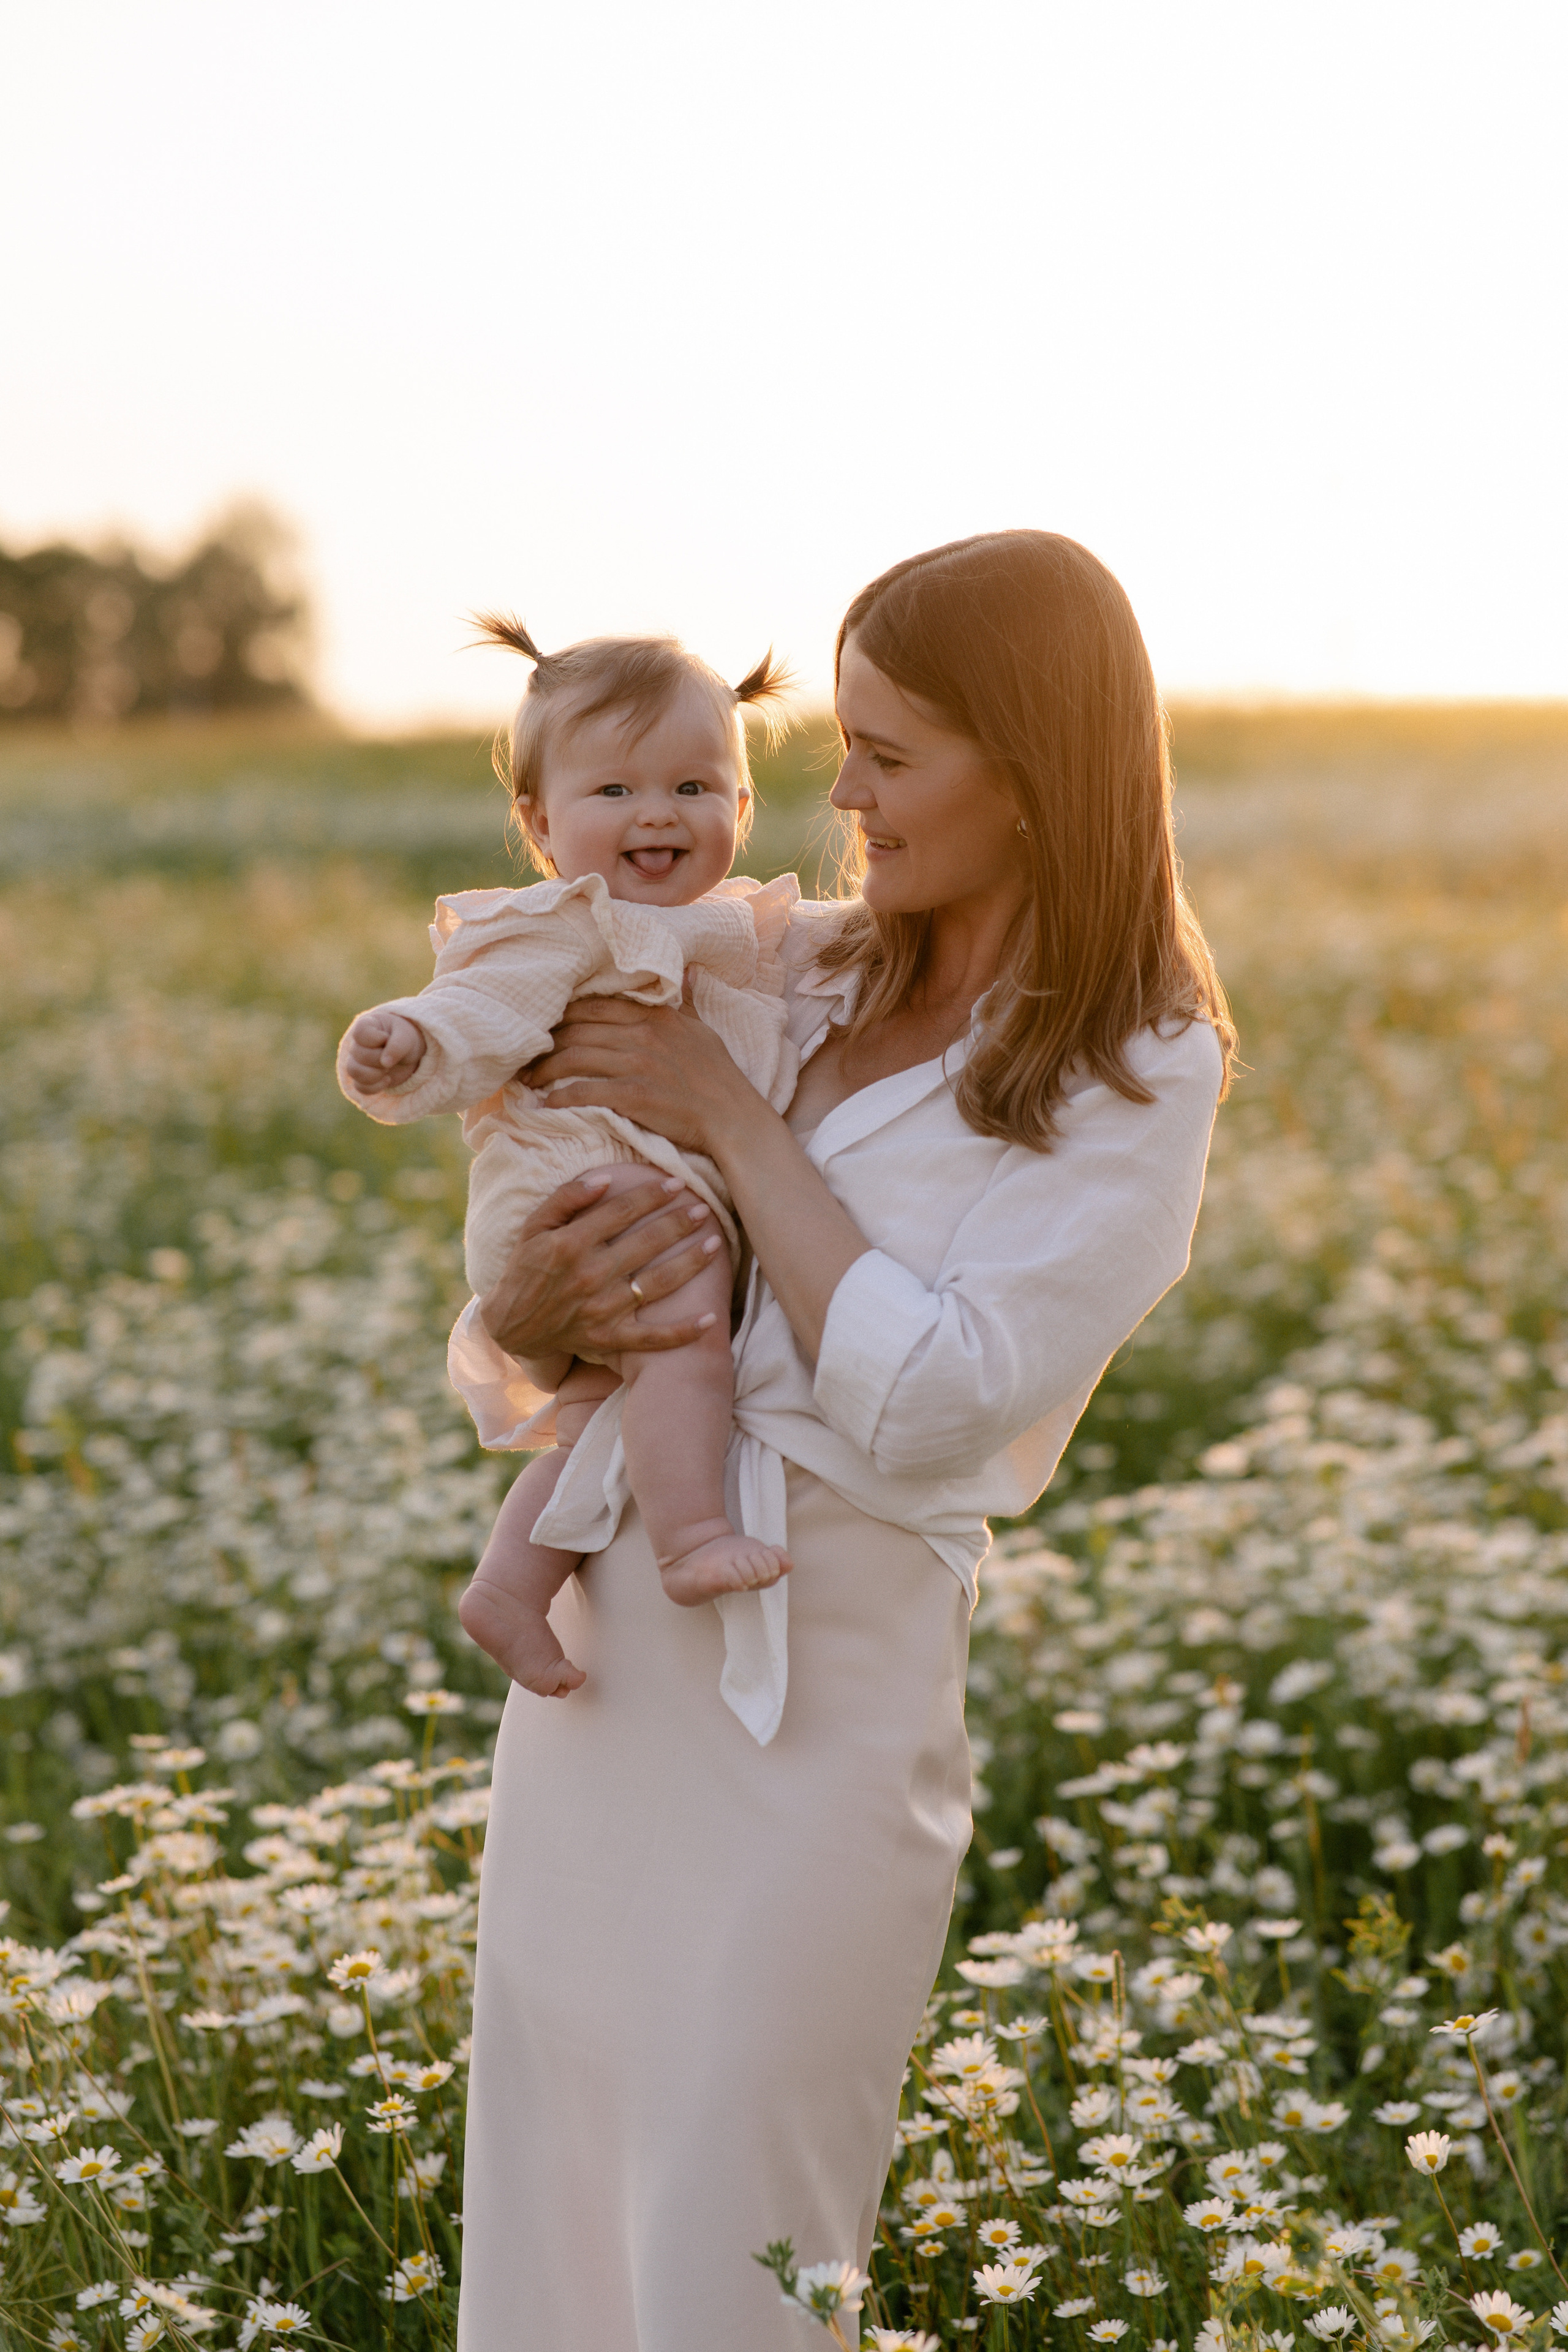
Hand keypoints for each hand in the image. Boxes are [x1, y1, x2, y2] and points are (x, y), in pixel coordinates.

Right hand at [344, 1010, 425, 1092]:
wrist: (410, 1054)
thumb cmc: (405, 1038)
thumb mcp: (406, 1036)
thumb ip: (397, 1045)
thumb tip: (385, 1063)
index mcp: (366, 1025)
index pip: (359, 1032)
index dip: (374, 1039)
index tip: (387, 1038)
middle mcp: (357, 1043)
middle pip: (359, 1054)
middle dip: (380, 1059)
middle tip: (392, 1057)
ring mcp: (357, 1062)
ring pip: (354, 1071)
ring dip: (375, 1074)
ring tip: (388, 1069)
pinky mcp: (362, 1079)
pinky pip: (360, 1087)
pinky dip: (375, 1087)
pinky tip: (387, 1079)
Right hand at [478, 1170, 724, 1363]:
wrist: (512, 1325)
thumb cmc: (525, 1269)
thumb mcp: (533, 1227)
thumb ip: (566, 1199)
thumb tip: (604, 1179)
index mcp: (571, 1244)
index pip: (622, 1212)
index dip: (653, 1195)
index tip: (677, 1184)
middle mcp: (590, 1275)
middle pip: (647, 1243)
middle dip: (680, 1223)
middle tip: (704, 1209)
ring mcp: (603, 1310)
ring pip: (658, 1284)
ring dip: (691, 1263)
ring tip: (716, 1244)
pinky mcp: (610, 1338)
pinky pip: (652, 1338)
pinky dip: (682, 1332)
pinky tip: (711, 1319)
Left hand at [524, 990, 756, 1159]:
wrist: (734, 1119)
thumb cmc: (719, 1077)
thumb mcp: (703, 1029)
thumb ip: (687, 1000)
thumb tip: (689, 969)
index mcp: (655, 1015)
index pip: (594, 1005)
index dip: (562, 1014)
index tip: (543, 1026)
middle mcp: (643, 1034)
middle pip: (577, 1029)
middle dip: (545, 1041)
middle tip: (523, 1055)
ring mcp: (638, 1064)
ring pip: (575, 1056)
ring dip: (544, 1069)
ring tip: (526, 1080)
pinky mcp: (634, 1095)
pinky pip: (585, 1091)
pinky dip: (560, 1097)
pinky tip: (544, 1104)